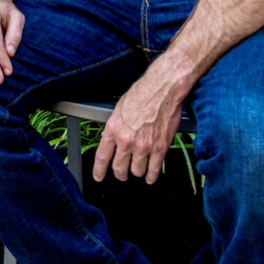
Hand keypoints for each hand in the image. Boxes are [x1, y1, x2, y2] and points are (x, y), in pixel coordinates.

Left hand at [93, 64, 183, 184]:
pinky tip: (151, 175)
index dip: (99, 170)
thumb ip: (115, 126)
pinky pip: (154, 170)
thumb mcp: (120, 107)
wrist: (164, 87)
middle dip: (120, 173)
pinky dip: (152, 175)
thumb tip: (110, 139)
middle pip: (119, 168)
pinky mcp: (160, 148)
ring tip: (140, 167)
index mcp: (114, 128)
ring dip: (138, 171)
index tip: (99, 176)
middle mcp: (127, 140)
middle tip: (123, 173)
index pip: (102, 156)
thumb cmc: (144, 91)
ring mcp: (143, 146)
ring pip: (137, 171)